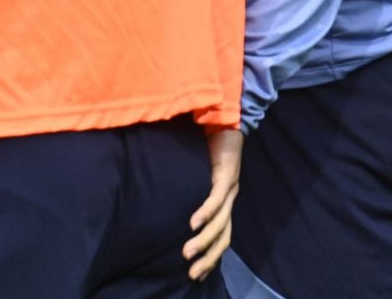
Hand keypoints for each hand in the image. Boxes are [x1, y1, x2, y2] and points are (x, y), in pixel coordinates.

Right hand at [184, 128, 242, 280]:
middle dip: (208, 257)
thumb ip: (186, 183)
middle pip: (223, 237)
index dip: (211, 255)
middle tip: (192, 274)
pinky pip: (215, 199)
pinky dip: (205, 213)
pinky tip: (193, 224)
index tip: (197, 274)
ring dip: (203, 240)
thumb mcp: (195, 169)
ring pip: (219, 223)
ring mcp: (229, 188)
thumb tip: (161, 194)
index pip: (221, 235)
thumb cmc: (206, 142)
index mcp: (223, 199)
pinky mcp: (226, 174)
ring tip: (187, 253)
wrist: (225, 117)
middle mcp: (229, 198)